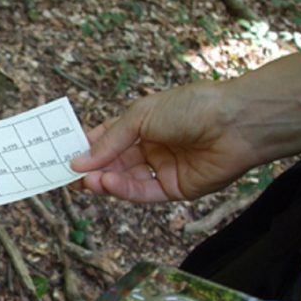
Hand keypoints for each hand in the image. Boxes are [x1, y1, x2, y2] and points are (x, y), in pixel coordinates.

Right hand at [70, 80, 261, 201]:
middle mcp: (151, 147)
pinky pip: (143, 192)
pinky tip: (108, 183)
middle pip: (114, 162)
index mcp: (143, 124)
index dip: (87, 147)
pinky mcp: (174, 189)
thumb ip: (108, 142)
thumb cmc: (189, 107)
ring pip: (126, 180)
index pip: (107, 138)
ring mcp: (162, 168)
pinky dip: (123, 190)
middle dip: (92, 169)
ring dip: (104, 181)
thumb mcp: (139, 117)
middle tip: (70, 176)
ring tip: (87, 181)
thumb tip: (78, 161)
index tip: (65, 156)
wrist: (235, 123)